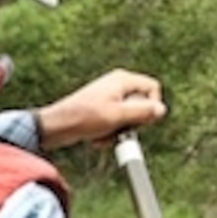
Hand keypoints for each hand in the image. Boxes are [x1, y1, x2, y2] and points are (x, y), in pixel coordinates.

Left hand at [34, 68, 165, 147]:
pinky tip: (96, 137)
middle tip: (119, 129)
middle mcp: (117, 85)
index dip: (150, 107)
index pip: (153, 88)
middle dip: (132, 122)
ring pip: (129, 117)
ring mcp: (109, 97)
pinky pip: (115, 123)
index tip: (138, 120)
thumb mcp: (117, 116)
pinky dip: (109, 133)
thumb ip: (142, 112)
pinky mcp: (101, 110)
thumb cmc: (83, 117)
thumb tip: (161, 110)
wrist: (55, 126)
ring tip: (103, 135)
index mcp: (122, 79)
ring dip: (119, 131)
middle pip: (142, 104)